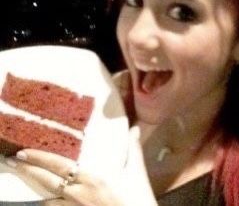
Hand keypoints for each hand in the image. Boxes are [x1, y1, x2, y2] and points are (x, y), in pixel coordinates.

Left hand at [5, 126, 156, 205]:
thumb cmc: (137, 199)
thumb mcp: (136, 173)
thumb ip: (133, 150)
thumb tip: (136, 128)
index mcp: (92, 179)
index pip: (60, 165)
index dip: (40, 159)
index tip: (24, 153)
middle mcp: (79, 194)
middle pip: (46, 182)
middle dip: (27, 171)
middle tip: (13, 162)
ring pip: (46, 202)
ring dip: (37, 194)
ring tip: (28, 185)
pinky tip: (44, 203)